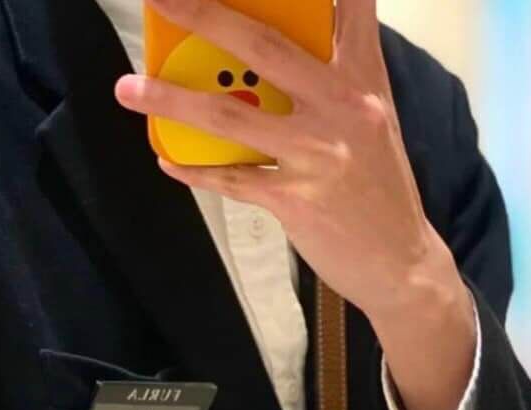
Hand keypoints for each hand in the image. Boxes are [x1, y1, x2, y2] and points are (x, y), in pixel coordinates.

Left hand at [113, 0, 463, 324]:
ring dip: (171, 100)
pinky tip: (168, 158)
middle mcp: (342, 107)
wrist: (401, 263)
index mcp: (364, 77)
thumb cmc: (377, 186)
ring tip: (128, 89)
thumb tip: (265, 58)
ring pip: (229, 116)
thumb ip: (331, 81)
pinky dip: (194, 169)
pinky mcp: (295, 201)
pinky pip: (231, 179)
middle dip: (205, 13)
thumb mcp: (369, 119)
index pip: (349, 6)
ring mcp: (317, 154)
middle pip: (263, 45)